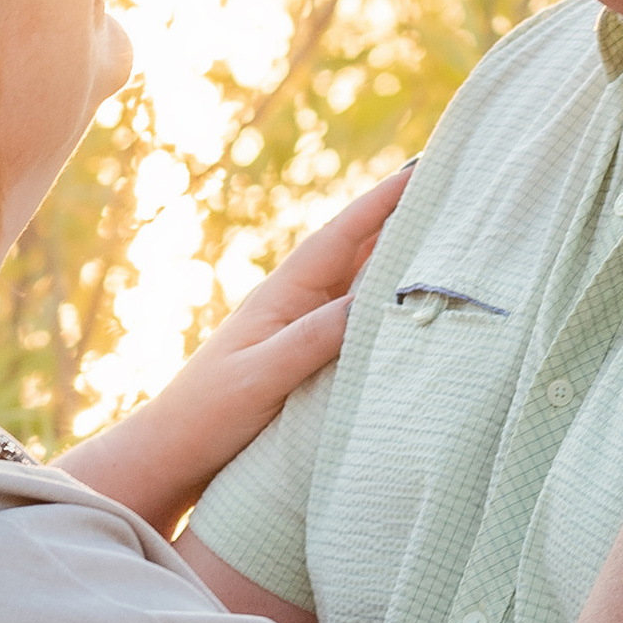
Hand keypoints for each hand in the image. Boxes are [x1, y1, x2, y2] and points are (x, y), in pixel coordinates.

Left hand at [56, 167, 411, 532]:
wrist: (172, 454)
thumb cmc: (210, 414)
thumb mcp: (264, 375)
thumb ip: (315, 338)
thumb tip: (375, 301)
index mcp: (284, 294)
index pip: (344, 236)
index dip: (385, 202)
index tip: (425, 169)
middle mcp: (296, 303)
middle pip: (359, 250)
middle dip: (402, 219)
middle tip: (451, 191)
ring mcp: (300, 329)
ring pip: (361, 284)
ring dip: (400, 259)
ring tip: (447, 238)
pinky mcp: (304, 358)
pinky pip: (357, 320)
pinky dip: (387, 305)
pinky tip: (409, 307)